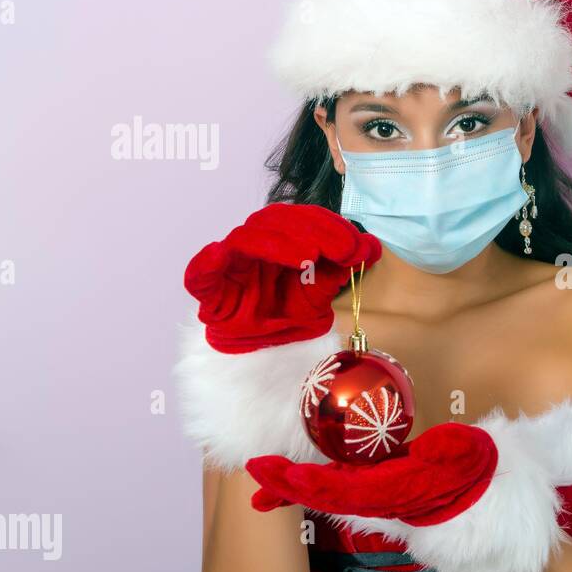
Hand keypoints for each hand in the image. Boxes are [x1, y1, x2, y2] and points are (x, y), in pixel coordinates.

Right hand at [184, 203, 381, 352]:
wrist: (261, 352)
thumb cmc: (287, 315)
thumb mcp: (321, 293)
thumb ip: (340, 269)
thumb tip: (371, 246)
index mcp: (280, 241)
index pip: (302, 219)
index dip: (330, 226)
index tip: (356, 246)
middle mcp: (254, 246)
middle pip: (275, 221)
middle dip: (311, 231)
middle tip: (338, 249)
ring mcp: (230, 265)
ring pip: (244, 239)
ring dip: (276, 243)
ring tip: (307, 257)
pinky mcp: (208, 291)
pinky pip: (200, 274)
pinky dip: (207, 263)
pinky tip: (220, 255)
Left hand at [244, 423, 498, 526]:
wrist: (477, 506)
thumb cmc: (470, 474)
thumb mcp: (467, 455)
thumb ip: (454, 448)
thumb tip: (440, 441)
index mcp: (395, 491)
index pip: (348, 490)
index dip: (317, 483)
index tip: (286, 474)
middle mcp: (376, 500)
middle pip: (324, 495)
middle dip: (288, 487)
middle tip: (253, 473)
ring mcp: (370, 498)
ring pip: (324, 495)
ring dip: (290, 490)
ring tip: (258, 488)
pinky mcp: (370, 491)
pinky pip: (333, 490)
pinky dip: (309, 487)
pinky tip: (288, 481)